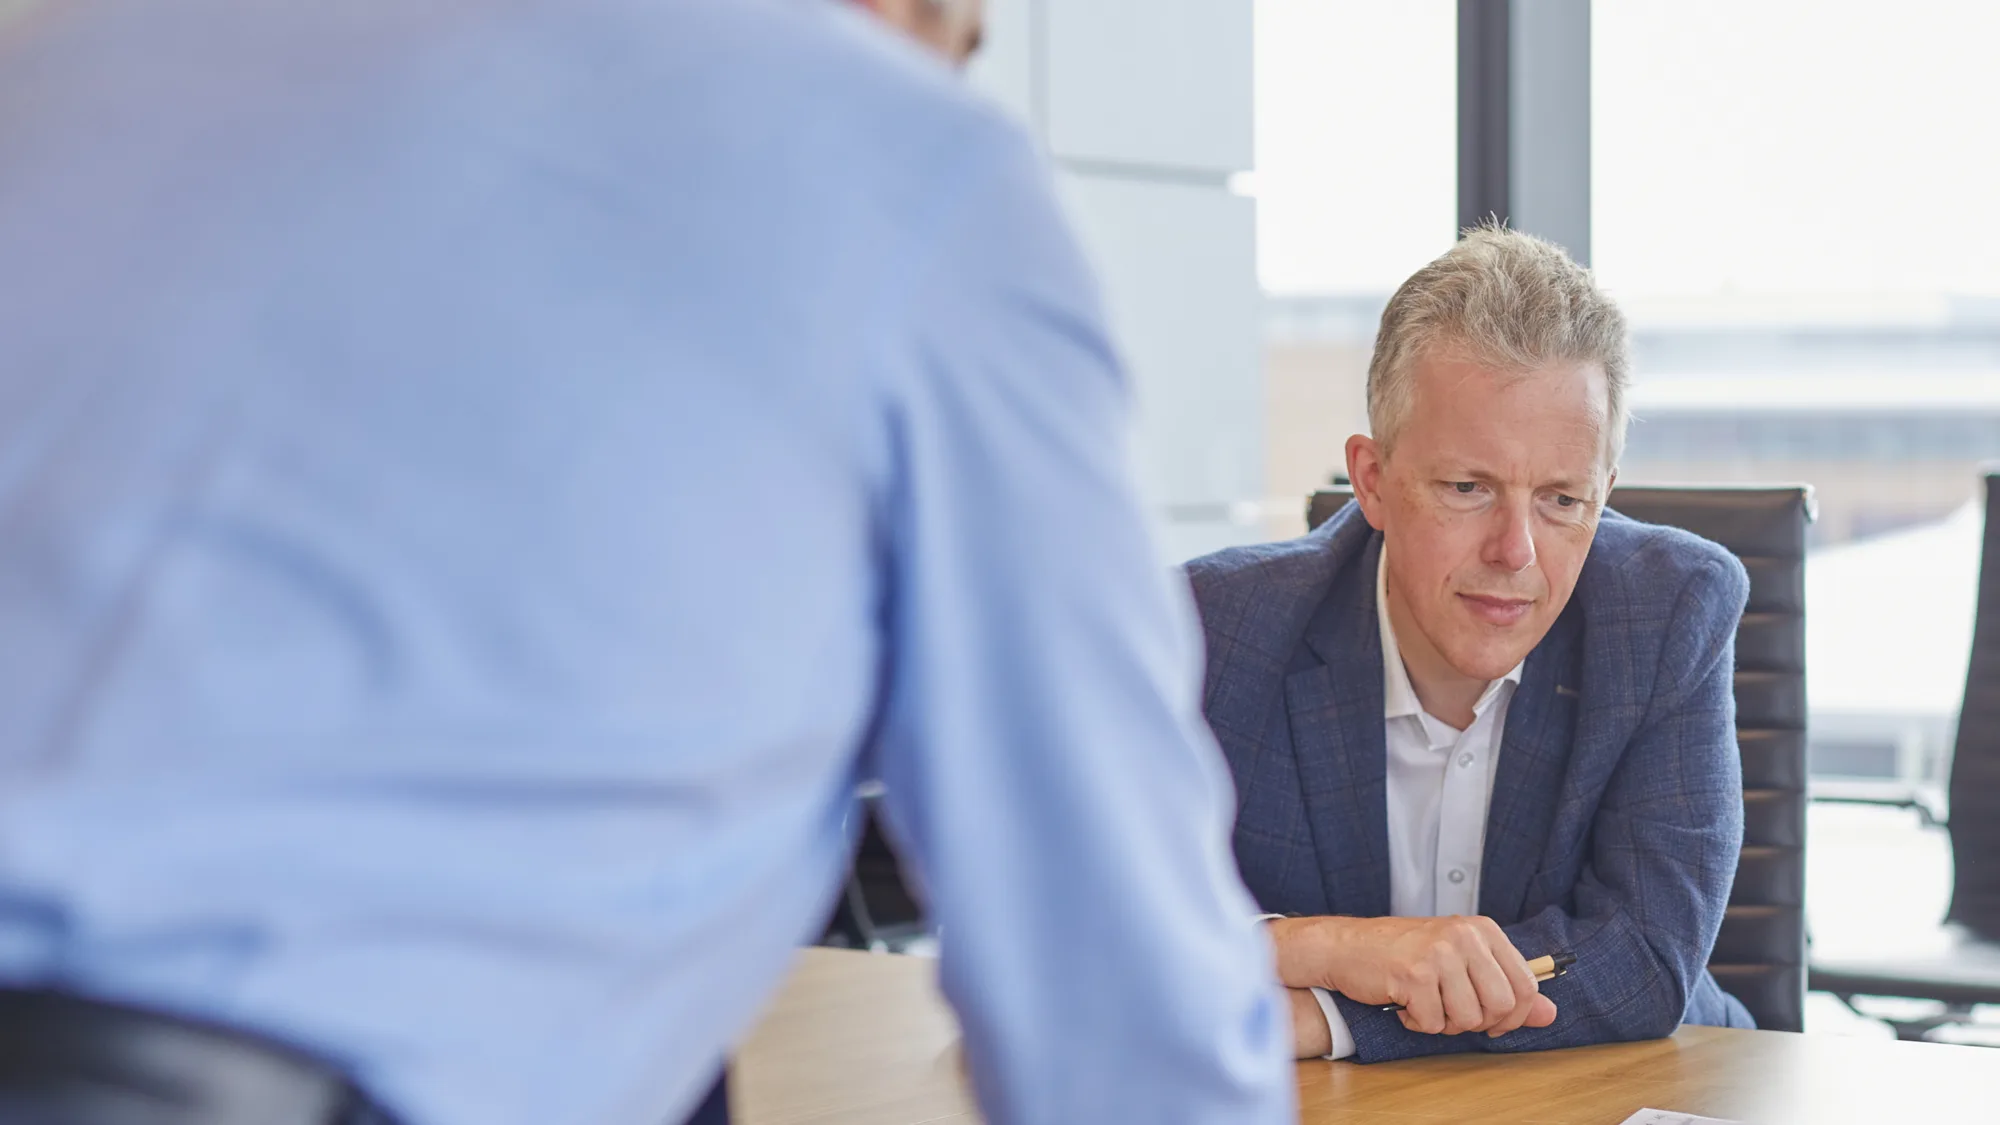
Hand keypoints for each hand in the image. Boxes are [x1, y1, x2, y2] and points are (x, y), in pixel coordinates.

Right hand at [1270, 914, 1556, 1037]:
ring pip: (1469, 1019)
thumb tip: (1549, 1014)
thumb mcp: (1462, 964)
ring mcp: (1440, 953)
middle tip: (1451, 1012)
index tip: (1490, 1019)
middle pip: (1502, 1006)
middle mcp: (1465, 936)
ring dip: (1445, 1023)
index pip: (1526, 985)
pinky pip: (1434, 1023)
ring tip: (1425, 1003)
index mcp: (1483, 929)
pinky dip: (1418, 1023)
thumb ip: (1506, 988)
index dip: (1512, 1015)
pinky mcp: (1414, 973)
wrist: (1348, 947)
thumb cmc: (1404, 954)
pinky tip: (1405, 1002)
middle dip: (1478, 1022)